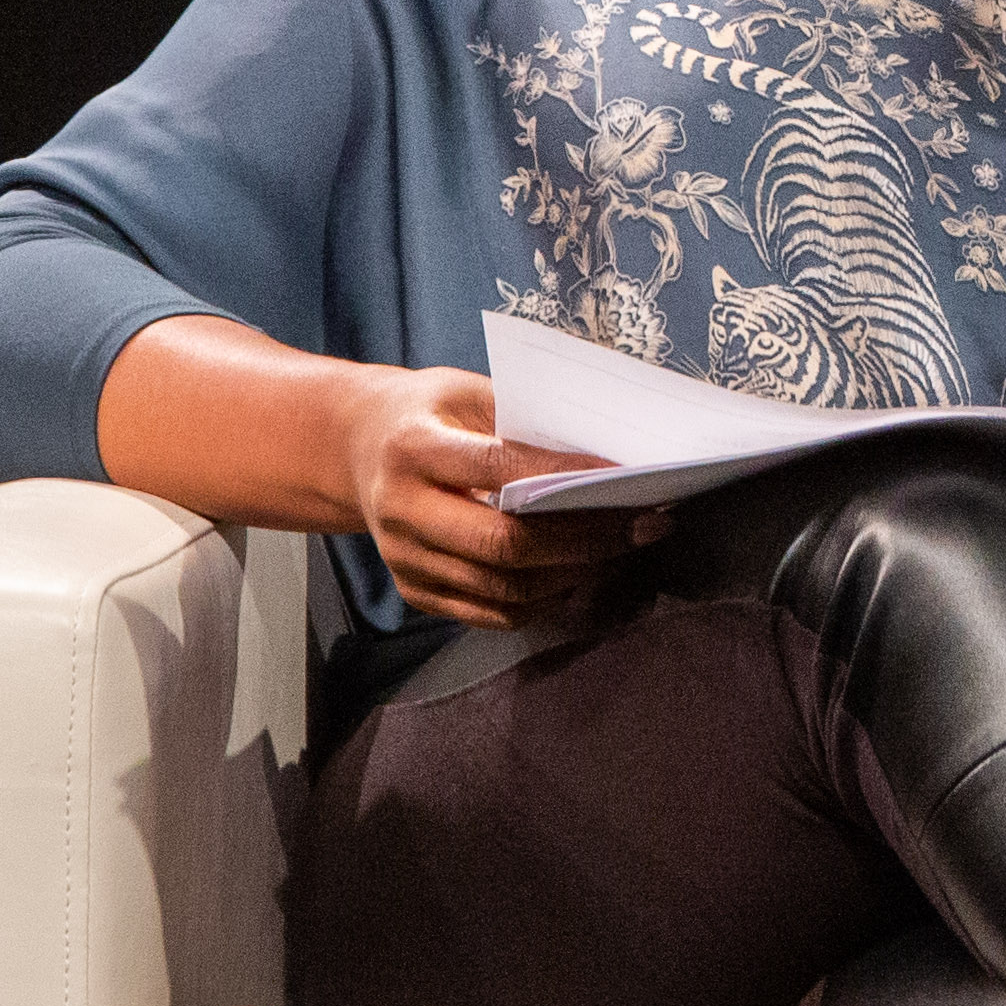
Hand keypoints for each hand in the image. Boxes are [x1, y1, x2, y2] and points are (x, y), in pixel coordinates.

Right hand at [336, 366, 663, 629]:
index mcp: (414, 449)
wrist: (358, 449)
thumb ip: (524, 423)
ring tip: (624, 548)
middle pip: (503, 544)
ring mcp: (404, 558)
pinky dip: (545, 601)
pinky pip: (490, 613)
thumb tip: (606, 456)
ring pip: (503, 588)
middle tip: (648, 526)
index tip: (629, 477)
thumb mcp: (468, 393)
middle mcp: (400, 509)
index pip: (501, 468)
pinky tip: (582, 573)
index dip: (568, 476)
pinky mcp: (414, 590)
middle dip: (587, 539)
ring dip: (576, 573)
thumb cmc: (431, 413)